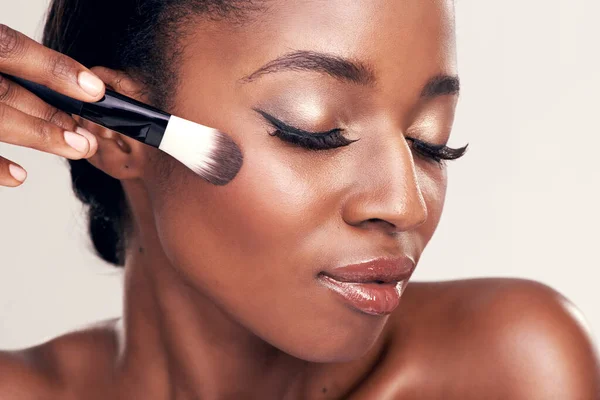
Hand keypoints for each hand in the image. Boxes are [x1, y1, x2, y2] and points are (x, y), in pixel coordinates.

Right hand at [0, 24, 105, 186]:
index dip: (53, 68)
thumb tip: (57, 82)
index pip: (8, 48)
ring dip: (36, 135)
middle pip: (4, 92)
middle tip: (90, 135)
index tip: (94, 89)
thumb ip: (3, 56)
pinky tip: (20, 176)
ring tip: (75, 148)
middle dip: (52, 115)